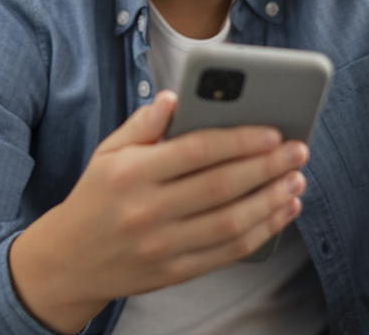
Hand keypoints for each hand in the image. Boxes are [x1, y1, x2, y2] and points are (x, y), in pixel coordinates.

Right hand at [8, 90, 307, 333]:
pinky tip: (282, 211)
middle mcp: (147, 211)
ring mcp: (162, 246)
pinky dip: (262, 232)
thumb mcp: (107, 153)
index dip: (239, 140)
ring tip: (297, 180)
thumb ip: (143, 125)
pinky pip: (228, 252)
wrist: (69, 262)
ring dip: (272, 200)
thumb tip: (176, 97)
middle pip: (221, 186)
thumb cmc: (96, 197)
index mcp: (131, 173)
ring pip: (231, 223)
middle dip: (267, 167)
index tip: (272, 131)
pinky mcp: (176, 272)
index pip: (196, 151)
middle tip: (298, 150)